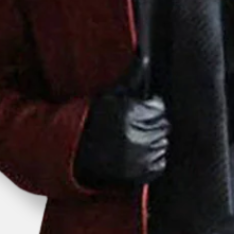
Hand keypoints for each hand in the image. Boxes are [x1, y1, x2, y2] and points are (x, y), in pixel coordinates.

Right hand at [73, 50, 169, 187]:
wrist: (71, 154)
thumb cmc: (90, 121)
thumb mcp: (107, 96)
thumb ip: (130, 78)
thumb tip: (143, 57)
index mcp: (130, 114)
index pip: (158, 107)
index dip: (150, 108)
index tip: (138, 111)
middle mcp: (136, 136)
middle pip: (162, 126)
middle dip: (151, 124)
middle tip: (133, 126)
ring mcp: (138, 158)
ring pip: (161, 145)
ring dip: (151, 142)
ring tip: (132, 140)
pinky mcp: (139, 175)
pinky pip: (158, 165)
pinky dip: (151, 161)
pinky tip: (135, 155)